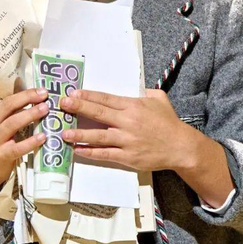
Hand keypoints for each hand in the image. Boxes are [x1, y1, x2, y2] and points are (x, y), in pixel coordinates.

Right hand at [0, 72, 48, 208]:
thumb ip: (3, 105)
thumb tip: (22, 86)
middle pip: (7, 106)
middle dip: (26, 97)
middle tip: (43, 93)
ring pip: (12, 124)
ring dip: (30, 115)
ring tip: (45, 108)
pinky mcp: (2, 155)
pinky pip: (18, 147)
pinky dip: (31, 141)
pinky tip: (43, 136)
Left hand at [59, 87, 188, 171]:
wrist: (180, 147)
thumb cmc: (169, 122)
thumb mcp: (158, 98)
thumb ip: (143, 91)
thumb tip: (132, 86)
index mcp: (133, 106)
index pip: (106, 99)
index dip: (88, 95)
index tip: (73, 93)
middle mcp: (128, 122)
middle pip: (99, 114)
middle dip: (78, 108)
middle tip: (62, 104)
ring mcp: (127, 140)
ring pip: (98, 136)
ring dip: (79, 134)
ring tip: (64, 132)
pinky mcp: (127, 157)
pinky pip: (105, 154)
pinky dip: (90, 153)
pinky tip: (77, 151)